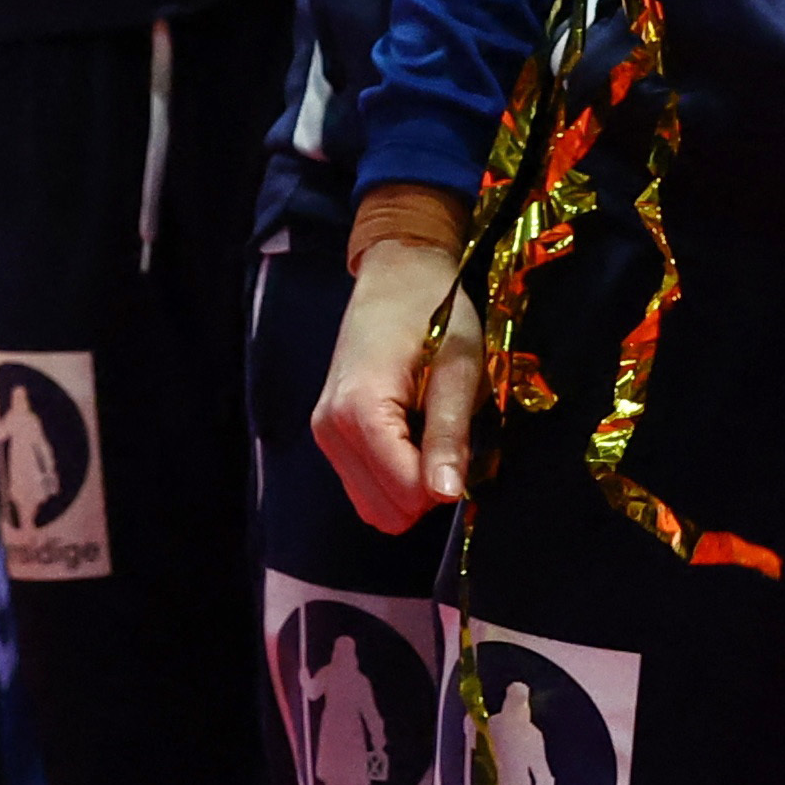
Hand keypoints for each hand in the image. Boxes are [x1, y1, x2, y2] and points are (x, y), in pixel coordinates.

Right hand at [313, 237, 487, 531]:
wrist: (396, 274)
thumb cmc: (434, 312)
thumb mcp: (458, 369)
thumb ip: (449, 434)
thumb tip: (447, 496)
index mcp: (360, 408)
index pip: (404, 492)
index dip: (444, 481)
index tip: (461, 441)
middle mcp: (329, 428)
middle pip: (387, 510)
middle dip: (426, 489)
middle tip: (446, 437)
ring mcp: (323, 433)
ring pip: (374, 507)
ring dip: (409, 487)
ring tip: (427, 433)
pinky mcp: (327, 434)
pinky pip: (363, 488)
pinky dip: (392, 479)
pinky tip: (409, 436)